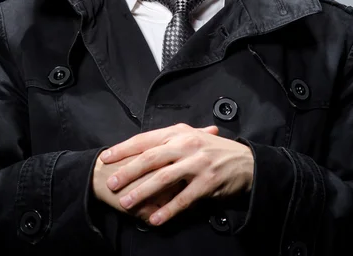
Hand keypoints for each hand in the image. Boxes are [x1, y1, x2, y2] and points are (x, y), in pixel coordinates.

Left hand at [99, 123, 253, 225]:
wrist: (245, 161)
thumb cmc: (213, 148)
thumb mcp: (191, 136)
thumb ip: (167, 141)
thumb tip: (139, 147)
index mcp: (178, 133)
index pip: (146, 139)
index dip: (124, 148)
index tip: (106, 157)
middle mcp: (186, 145)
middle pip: (151, 158)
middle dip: (129, 171)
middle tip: (112, 182)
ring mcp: (197, 164)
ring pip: (164, 178)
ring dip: (143, 192)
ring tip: (126, 203)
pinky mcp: (207, 183)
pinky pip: (183, 199)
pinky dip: (167, 210)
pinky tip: (154, 220)